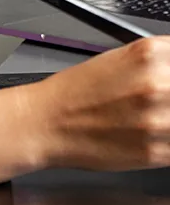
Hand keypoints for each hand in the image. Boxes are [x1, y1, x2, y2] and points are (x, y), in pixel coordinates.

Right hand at [33, 36, 169, 170]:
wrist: (47, 122)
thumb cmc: (78, 92)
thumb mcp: (123, 58)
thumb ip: (164, 62)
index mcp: (149, 53)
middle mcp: (157, 83)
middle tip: (164, 103)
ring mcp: (159, 119)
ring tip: (158, 120)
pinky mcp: (158, 152)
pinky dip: (169, 141)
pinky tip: (155, 135)